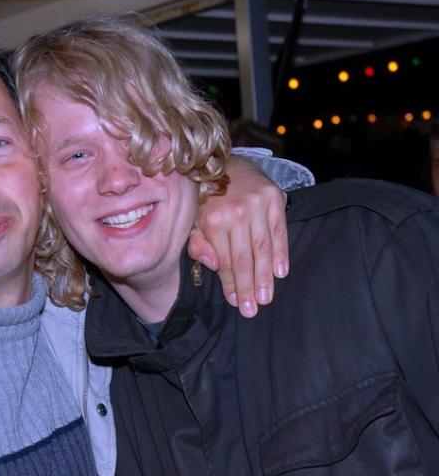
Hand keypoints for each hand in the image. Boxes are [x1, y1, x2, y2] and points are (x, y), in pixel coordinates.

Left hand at [188, 156, 288, 317]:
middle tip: (251, 310)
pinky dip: (281, 253)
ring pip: (263, 248)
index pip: (224, 261)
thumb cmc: (207, 200)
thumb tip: (212, 264)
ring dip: (265, 277)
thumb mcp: (193, 221)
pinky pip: (279, 232)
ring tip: (266, 298)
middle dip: (248, 287)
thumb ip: (197, 244)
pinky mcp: (274, 198)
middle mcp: (235, 212)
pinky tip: (280, 273)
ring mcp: (257, 205)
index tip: (235, 302)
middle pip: (244, 258)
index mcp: (212, 220)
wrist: (227, 165)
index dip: (230, 284)